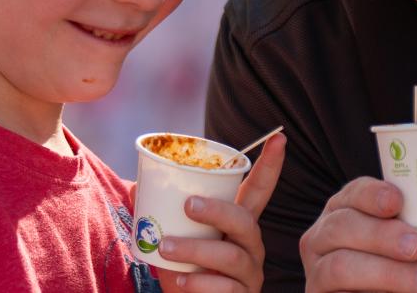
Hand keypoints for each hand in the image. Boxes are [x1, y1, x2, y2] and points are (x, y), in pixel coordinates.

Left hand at [157, 134, 287, 292]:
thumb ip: (160, 214)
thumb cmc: (185, 269)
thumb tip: (137, 187)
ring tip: (165, 247)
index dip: (270, 165)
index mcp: (237, 222)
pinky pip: (225, 288)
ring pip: (230, 256)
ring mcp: (250, 271)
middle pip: (244, 220)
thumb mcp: (174, 238)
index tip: (279, 137)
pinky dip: (199, 283)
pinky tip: (180, 281)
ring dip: (195, 250)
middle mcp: (250, 243)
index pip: (259, 189)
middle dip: (217, 210)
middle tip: (188, 205)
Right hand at [299, 177, 416, 292]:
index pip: (355, 190)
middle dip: (381, 233)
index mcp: (357, 209)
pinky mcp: (318, 292)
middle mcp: (330, 232)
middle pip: (342, 222)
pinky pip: (333, 286)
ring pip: (340, 261)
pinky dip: (376, 286)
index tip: (398, 201)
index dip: (372, 192)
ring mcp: (319, 266)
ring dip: (386, 271)